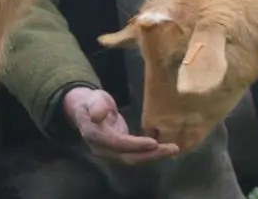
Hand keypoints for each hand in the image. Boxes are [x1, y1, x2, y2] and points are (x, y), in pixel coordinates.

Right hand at [61, 87, 178, 163]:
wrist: (85, 110)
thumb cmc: (91, 102)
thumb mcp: (93, 99)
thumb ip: (96, 106)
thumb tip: (98, 115)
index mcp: (95, 136)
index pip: (118, 143)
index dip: (135, 145)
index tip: (153, 143)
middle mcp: (103, 149)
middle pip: (128, 156)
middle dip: (151, 155)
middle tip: (172, 149)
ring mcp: (111, 152)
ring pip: (134, 158)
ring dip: (153, 155)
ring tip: (172, 149)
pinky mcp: (119, 151)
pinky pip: (135, 154)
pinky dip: (150, 153)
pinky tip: (164, 148)